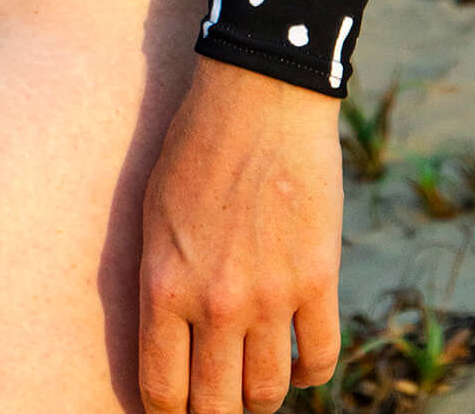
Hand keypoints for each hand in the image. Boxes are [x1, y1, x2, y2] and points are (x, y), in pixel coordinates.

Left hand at [138, 57, 342, 413]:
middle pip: (217, 407)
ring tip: (254, 379)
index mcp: (165, 285)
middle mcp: (216, 303)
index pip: (162, 392)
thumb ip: (161, 285)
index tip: (176, 408)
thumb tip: (169, 346)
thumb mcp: (154, 216)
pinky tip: (298, 359)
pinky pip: (319, 360)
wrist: (259, 92)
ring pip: (269, 394)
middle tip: (215, 399)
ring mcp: (272, 296)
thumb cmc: (195, 146)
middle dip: (213, 413)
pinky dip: (310, 373)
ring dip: (260, 396)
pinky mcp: (318, 279)